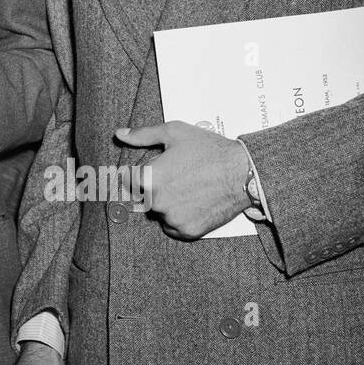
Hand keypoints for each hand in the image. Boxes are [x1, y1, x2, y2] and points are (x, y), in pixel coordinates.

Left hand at [115, 121, 248, 239]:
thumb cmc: (209, 149)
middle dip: (154, 187)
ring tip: (188, 187)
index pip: (128, 179)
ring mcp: (172, 218)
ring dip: (166, 203)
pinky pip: (172, 227)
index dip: (140, 172)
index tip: (155, 169)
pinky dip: (178, 217)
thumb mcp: (174, 133)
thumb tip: (120, 135)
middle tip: (177, 176)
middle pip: (144, 196)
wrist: (243, 173)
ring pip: (158, 212)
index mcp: (148, 177)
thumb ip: (143, 135)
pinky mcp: (188, 231)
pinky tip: (193, 202)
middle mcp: (156, 201)